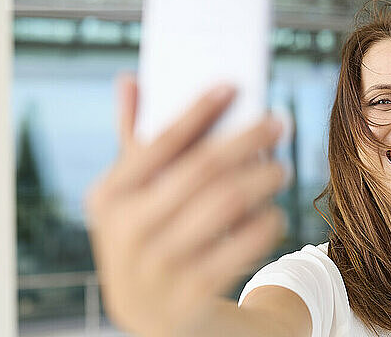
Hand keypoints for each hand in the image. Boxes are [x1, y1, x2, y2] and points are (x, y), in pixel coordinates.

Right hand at [85, 74, 287, 336]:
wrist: (150, 314)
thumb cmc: (146, 235)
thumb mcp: (130, 195)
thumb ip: (133, 139)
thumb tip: (129, 79)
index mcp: (109, 197)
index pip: (159, 142)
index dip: (199, 110)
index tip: (234, 85)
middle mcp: (126, 231)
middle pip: (202, 169)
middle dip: (247, 140)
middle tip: (277, 123)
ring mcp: (158, 267)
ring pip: (227, 204)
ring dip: (263, 178)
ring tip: (282, 168)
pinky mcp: (191, 295)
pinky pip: (242, 246)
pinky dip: (265, 223)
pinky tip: (274, 212)